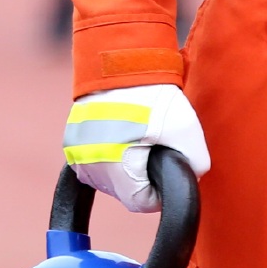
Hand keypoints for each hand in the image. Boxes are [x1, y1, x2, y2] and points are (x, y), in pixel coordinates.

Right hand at [63, 83, 212, 212]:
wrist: (120, 65)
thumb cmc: (153, 97)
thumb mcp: (186, 130)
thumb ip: (196, 163)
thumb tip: (190, 177)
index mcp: (116, 169)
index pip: (141, 202)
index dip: (157, 190)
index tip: (163, 168)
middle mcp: (90, 168)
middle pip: (123, 191)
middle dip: (141, 175)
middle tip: (153, 145)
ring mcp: (76, 156)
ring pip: (107, 177)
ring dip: (122, 165)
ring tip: (136, 136)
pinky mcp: (70, 143)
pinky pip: (93, 162)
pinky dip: (107, 153)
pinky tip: (120, 134)